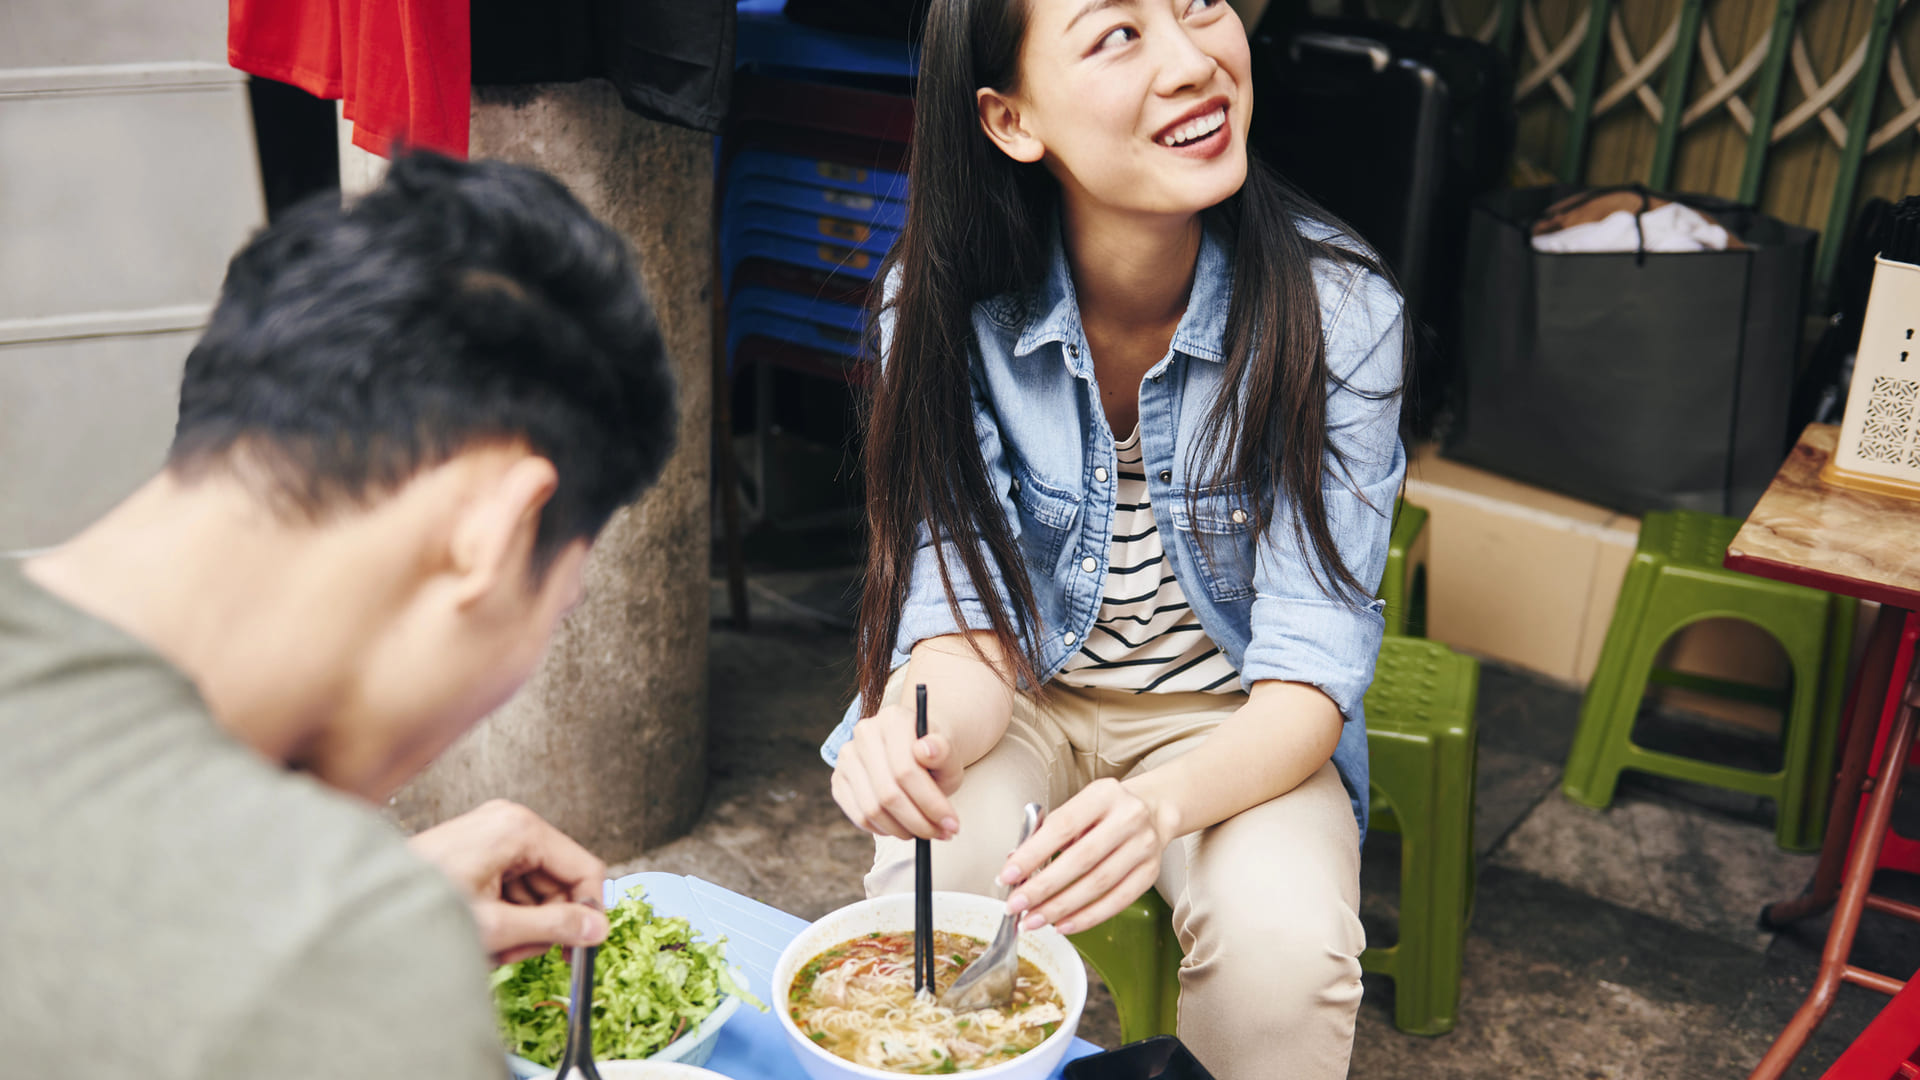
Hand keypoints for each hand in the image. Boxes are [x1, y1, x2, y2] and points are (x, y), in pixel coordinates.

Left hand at [407, 799, 609, 964]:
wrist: (366, 906)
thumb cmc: (421, 907)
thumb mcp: (496, 926)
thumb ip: (553, 928)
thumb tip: (596, 929)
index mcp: (519, 828)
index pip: (584, 869)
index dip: (588, 911)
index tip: (584, 945)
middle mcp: (509, 823)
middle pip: (559, 881)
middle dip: (543, 922)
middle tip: (515, 950)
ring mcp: (493, 835)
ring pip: (536, 889)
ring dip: (521, 924)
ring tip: (489, 943)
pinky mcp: (479, 850)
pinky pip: (512, 886)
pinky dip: (504, 915)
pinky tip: (481, 931)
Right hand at [830, 700, 963, 840]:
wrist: (917, 751)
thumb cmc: (935, 756)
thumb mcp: (949, 754)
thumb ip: (943, 751)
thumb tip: (926, 750)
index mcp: (893, 719)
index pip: (906, 770)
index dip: (931, 803)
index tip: (952, 824)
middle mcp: (865, 733)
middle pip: (888, 793)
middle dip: (919, 822)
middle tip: (942, 834)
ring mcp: (847, 757)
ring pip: (872, 809)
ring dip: (903, 829)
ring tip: (925, 831)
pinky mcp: (839, 779)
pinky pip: (858, 816)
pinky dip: (883, 829)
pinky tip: (903, 827)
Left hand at [997, 778, 1173, 936]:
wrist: (1153, 810)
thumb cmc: (1105, 811)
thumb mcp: (1078, 807)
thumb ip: (1048, 832)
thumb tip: (1015, 866)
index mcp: (1103, 795)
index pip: (1063, 826)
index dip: (1032, 854)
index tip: (1007, 875)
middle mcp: (1128, 818)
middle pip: (1081, 859)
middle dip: (1043, 887)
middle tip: (1016, 905)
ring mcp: (1144, 846)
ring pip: (1098, 884)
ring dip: (1060, 907)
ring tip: (1033, 919)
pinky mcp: (1150, 873)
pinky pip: (1117, 902)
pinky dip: (1087, 917)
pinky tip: (1063, 924)